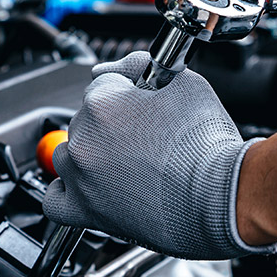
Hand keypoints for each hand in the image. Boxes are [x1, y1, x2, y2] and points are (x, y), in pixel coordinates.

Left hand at [43, 52, 272, 259]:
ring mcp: (81, 177)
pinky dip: (67, 191)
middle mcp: (84, 138)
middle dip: (112, 123)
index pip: (104, 82)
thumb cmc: (208, 145)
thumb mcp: (185, 84)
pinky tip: (88, 186)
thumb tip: (126, 65)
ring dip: (91, 154)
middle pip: (86, 119)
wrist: (221, 198)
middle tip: (146, 136)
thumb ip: (145, 64)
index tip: (144, 101)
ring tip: (126, 162)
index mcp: (102, 102)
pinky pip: (55, 200)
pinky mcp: (86, 211)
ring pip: (69, 154)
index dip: (128, 90)